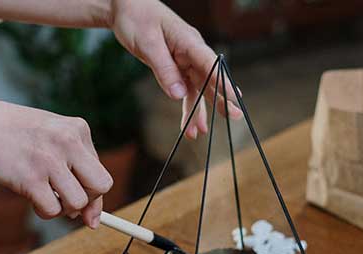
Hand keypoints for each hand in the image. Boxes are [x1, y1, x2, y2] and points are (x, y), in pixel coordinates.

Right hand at [0, 86, 112, 227]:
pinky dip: (44, 211)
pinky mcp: (31, 178)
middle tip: (66, 200)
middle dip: (87, 201)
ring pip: (78, 202)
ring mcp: (50, 160)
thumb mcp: (51, 138)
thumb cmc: (14, 135)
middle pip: (100, 186)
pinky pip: (52, 210)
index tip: (86, 208)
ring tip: (45, 196)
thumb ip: (75, 168)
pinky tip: (32, 199)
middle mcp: (68, 142)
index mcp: (78, 129)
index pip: (101, 172)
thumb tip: (93, 218)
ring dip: (63, 208)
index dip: (93, 194)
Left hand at [108, 0, 242, 139]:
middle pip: (210, 79)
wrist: (126, 9)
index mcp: (189, 41)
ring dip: (199, 110)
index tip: (236, 98)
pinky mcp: (176, 68)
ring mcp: (185, 61)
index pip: (211, 64)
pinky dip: (186, 107)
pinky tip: (188, 124)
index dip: (224, 83)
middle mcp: (192, 52)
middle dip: (222, 99)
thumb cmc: (137, 19)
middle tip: (235, 117)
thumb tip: (178, 94)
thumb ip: (163, 69)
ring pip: (198, 89)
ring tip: (198, 132)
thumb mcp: (147, 44)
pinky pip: (185, 90)